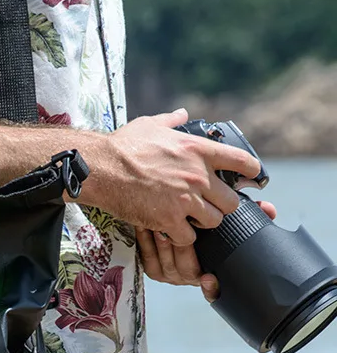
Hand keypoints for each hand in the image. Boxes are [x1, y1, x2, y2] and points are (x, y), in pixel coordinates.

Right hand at [80, 108, 262, 245]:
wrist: (102, 168)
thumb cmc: (124, 145)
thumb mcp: (152, 125)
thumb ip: (172, 121)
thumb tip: (183, 114)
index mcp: (199, 150)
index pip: (242, 162)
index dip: (250, 172)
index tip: (250, 178)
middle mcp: (198, 176)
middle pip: (231, 202)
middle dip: (221, 206)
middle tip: (208, 207)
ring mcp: (185, 200)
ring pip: (213, 221)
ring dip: (202, 224)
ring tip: (189, 221)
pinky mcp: (169, 219)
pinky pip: (188, 238)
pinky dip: (181, 238)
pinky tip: (171, 232)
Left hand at [136, 200, 277, 300]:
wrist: (172, 224)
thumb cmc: (207, 227)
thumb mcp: (229, 223)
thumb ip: (251, 217)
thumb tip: (270, 209)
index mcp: (209, 274)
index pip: (213, 288)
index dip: (211, 288)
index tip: (208, 278)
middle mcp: (189, 278)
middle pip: (186, 270)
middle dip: (183, 250)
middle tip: (181, 233)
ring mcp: (169, 275)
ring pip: (165, 265)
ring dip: (162, 245)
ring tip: (162, 226)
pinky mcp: (152, 267)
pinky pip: (147, 259)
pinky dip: (146, 242)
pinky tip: (146, 227)